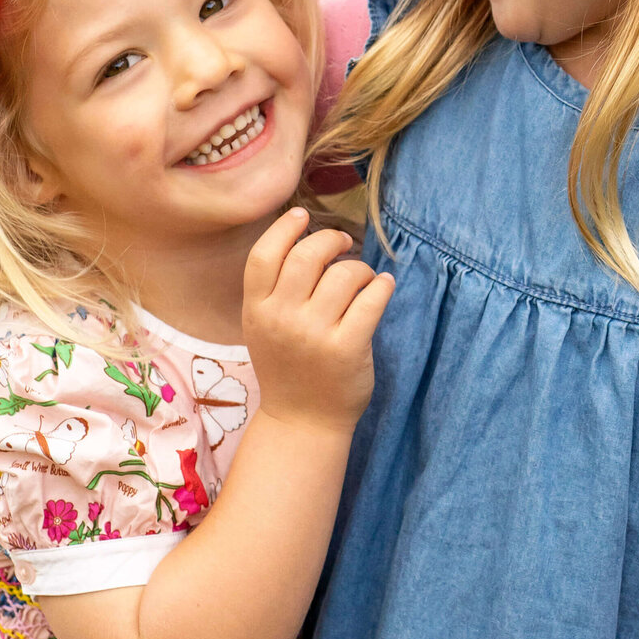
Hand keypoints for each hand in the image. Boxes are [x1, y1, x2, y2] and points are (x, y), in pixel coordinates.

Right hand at [243, 208, 393, 434]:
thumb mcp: (262, 327)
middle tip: (343, 245)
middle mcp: (281, 318)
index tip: (303, 217)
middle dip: (331, 240)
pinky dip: (382, 286)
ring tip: (363, 280)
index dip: (285, 228)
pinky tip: (383, 287)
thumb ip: (274, 289)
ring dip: (360, 269)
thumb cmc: (287, 367)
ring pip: (344, 274)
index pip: (264, 255)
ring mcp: (314, 334)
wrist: (302, 422)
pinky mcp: (347, 347)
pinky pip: (372, 299)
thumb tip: (306, 237)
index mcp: (256, 310)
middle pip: (308, 255)